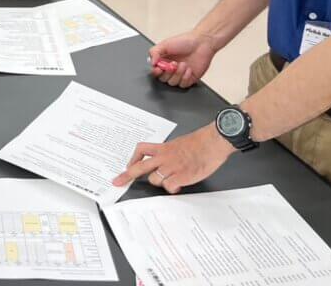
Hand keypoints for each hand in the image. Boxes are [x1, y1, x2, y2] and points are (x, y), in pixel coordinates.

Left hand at [112, 124, 234, 193]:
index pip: (141, 150)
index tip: (128, 166)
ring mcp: (171, 167)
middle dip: (127, 175)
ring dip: (161, 182)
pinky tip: (179, 184)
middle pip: (140, 167)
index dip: (132, 159)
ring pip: (155, 180)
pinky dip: (173, 188)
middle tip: (118, 181)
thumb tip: (162, 164)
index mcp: (163, 148)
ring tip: (172, 179)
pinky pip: (169, 187)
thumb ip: (167, 153)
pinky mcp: (181, 176)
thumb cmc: (199, 143)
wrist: (212, 142)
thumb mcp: (178, 144)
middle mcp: (164, 157)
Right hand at [148, 32, 219, 87]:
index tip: (159, 69)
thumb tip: (151, 62)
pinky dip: (185, 77)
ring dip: (178, 74)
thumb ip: (154, 52)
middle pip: (163, 79)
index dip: (156, 72)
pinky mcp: (189, 79)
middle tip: (173, 64)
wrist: (201, 43)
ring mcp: (179, 74)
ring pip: (173, 83)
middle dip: (168, 73)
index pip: (155, 72)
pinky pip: (183, 84)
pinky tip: (188, 69)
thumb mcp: (165, 44)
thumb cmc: (185, 41)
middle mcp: (170, 68)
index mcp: (163, 61)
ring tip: (183, 64)